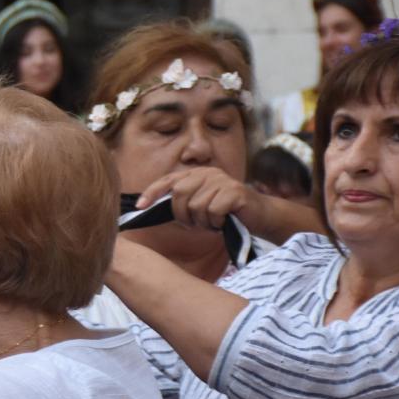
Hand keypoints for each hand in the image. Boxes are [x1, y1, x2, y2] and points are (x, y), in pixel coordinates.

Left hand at [136, 166, 256, 230]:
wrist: (259, 216)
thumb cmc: (225, 214)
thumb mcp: (200, 206)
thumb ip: (180, 204)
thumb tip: (149, 210)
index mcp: (197, 175)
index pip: (168, 181)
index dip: (152, 193)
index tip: (139, 207)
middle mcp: (208, 173)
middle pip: (179, 194)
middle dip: (182, 215)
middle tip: (196, 224)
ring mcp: (222, 180)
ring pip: (196, 206)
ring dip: (202, 221)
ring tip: (214, 222)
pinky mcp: (234, 191)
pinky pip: (212, 211)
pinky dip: (216, 222)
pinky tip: (224, 221)